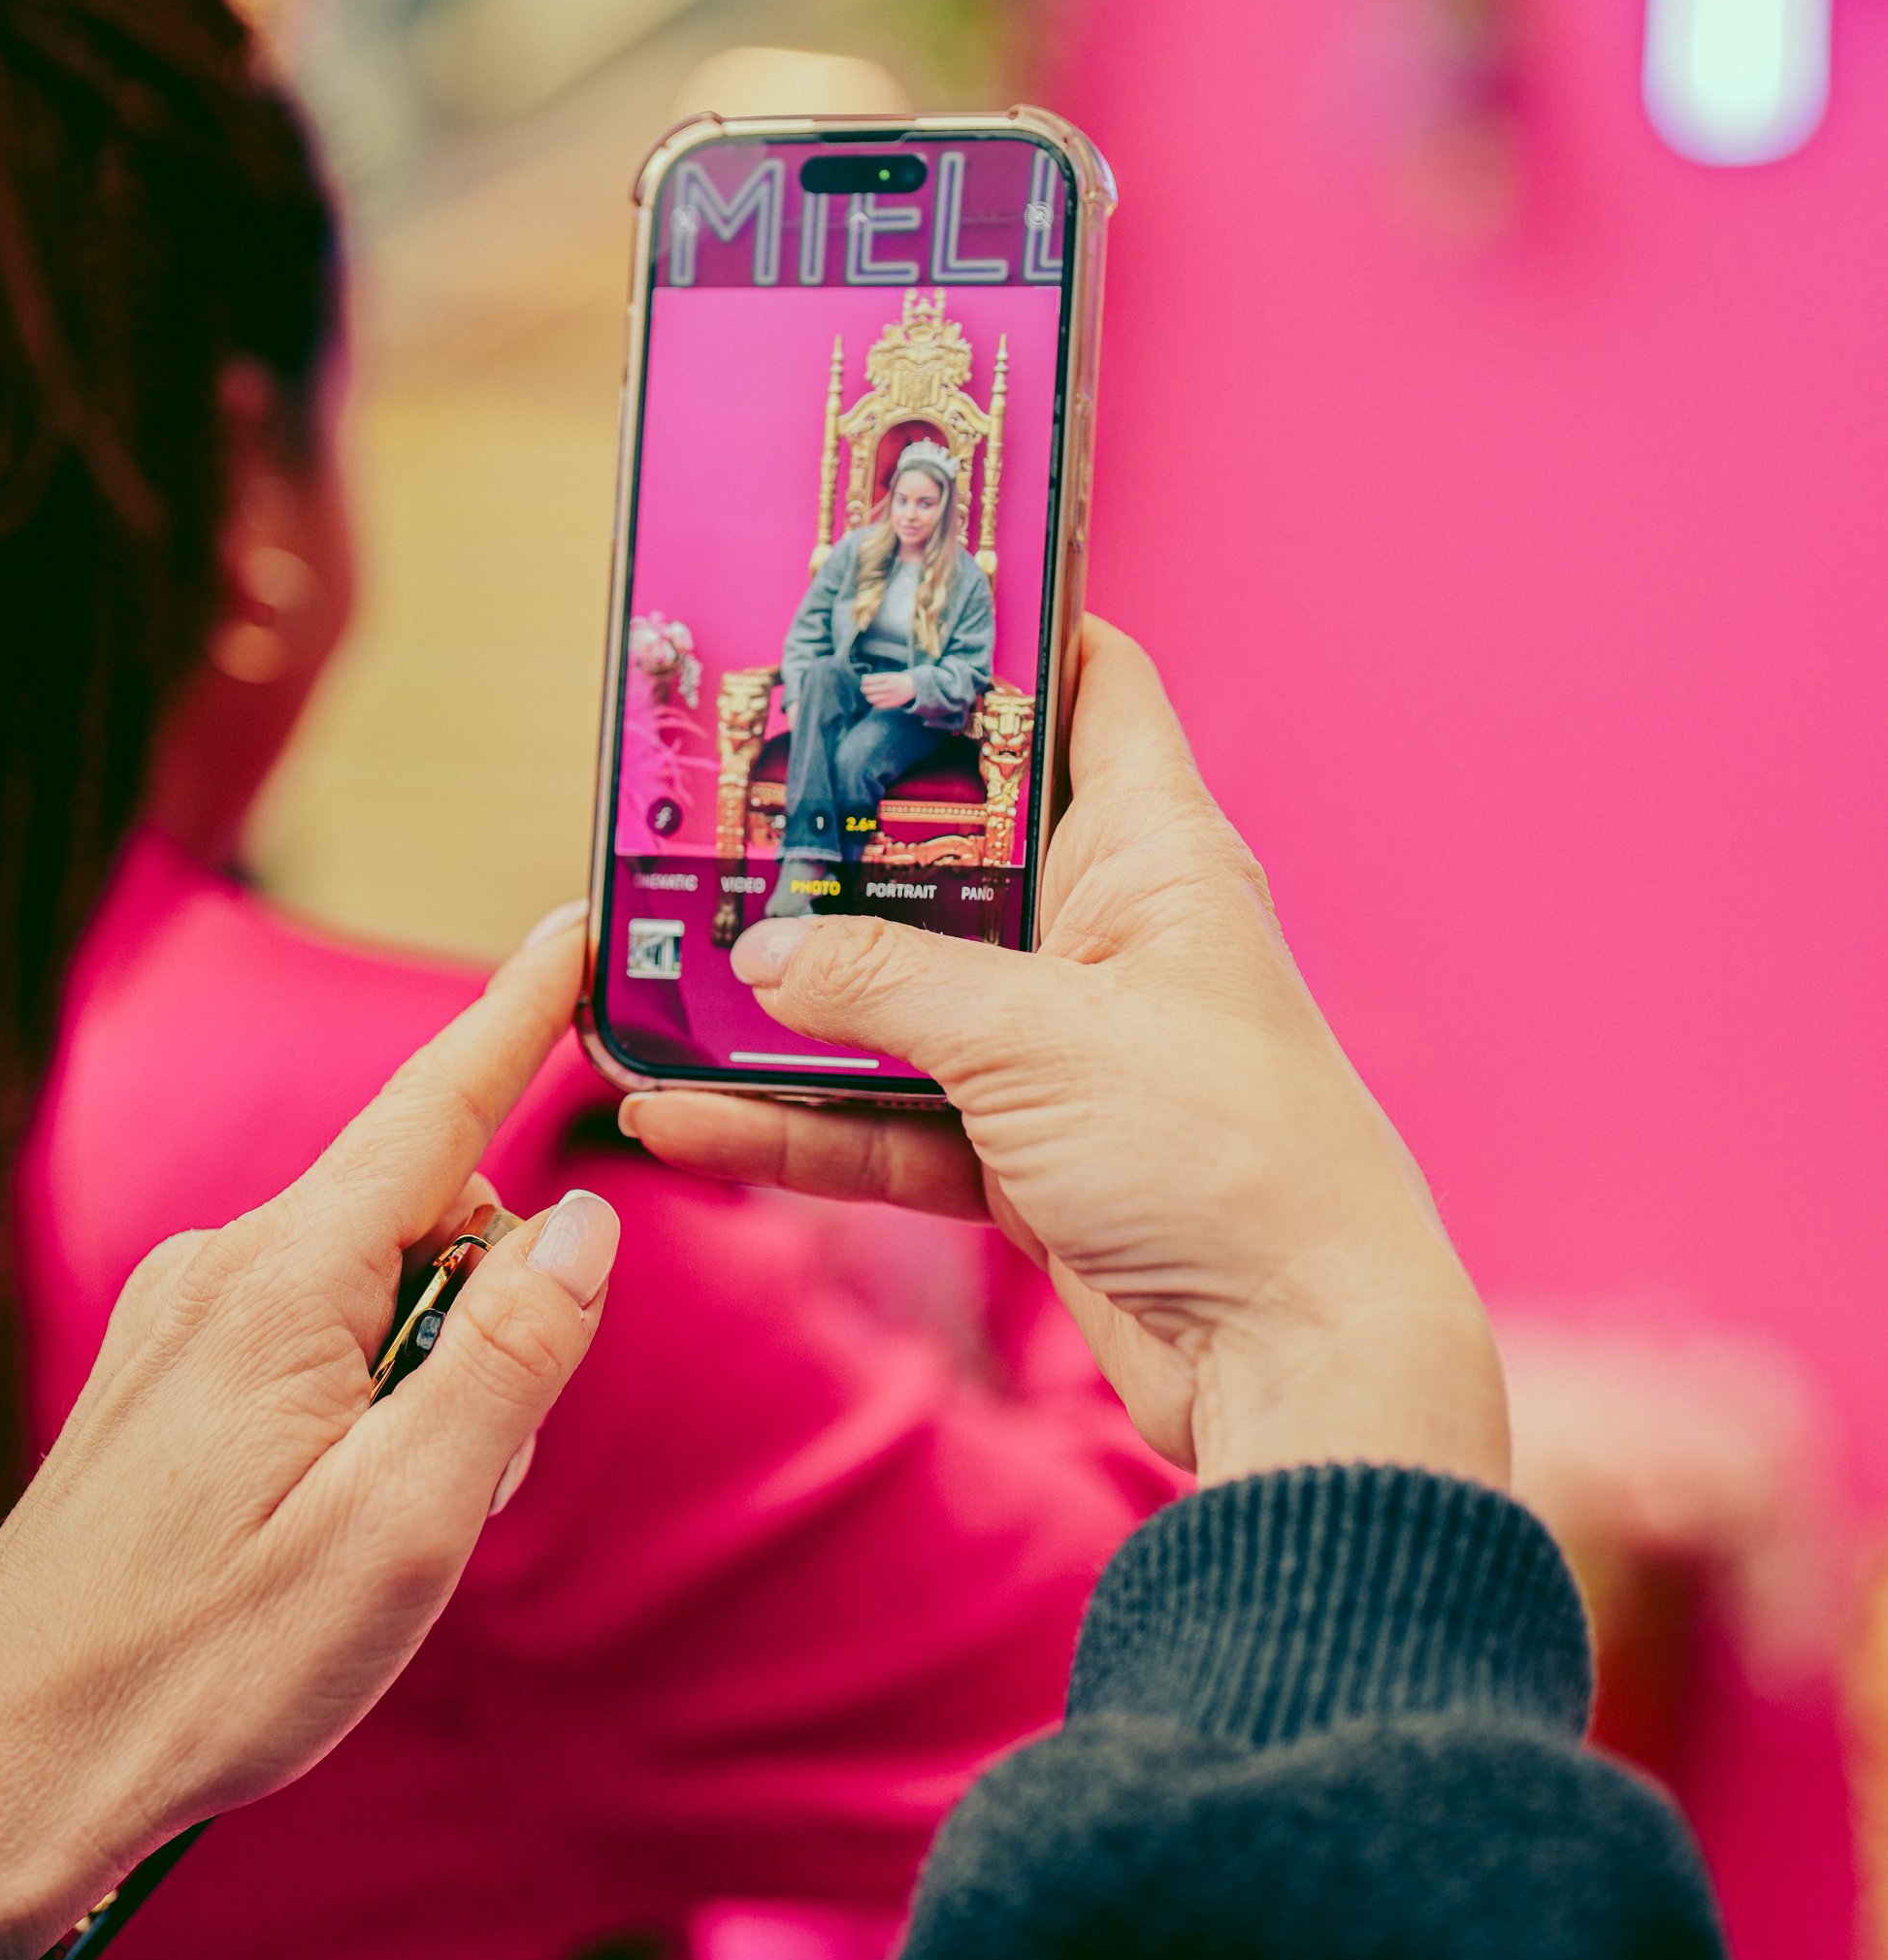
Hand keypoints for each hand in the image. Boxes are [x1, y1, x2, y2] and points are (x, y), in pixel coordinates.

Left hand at [0, 913, 616, 1959]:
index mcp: (281, 1283)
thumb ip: (507, 1361)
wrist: (6, 1776)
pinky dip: (365, 1423)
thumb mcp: (404, 1528)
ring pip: (379, 1300)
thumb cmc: (205, 1669)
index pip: (435, 1109)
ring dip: (427, 1399)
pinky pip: (316, 1350)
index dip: (519, 1016)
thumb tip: (581, 1225)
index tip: (580, 925)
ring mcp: (182, 1324)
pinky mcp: (165, 1382)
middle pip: (428, 1226)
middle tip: (465, 1494)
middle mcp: (220, 1271)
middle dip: (490, 1328)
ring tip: (376, 1547)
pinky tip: (324, 1541)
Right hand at [621, 623, 1503, 1493]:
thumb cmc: (1225, 1159)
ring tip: (659, 975)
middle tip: (707, 795)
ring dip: (788, 999)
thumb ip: (886, 981)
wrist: (1300, 1361)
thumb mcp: (1036, 1041)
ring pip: (902, 996)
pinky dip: (797, 1127)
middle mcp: (1110, 936)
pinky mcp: (1031, 1157)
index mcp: (1154, 855)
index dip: (1002, 630)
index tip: (882, 598)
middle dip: (831, 833)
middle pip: (953, 848)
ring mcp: (1067, 1051)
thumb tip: (761, 948)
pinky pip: (890, 1120)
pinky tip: (690, 1122)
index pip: (1091, 689)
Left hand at [862, 675, 918, 710]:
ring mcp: (889, 696)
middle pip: (868, 690)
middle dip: (864, 689)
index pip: (868, 680)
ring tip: (870, 695)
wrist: (912, 686)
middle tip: (864, 688)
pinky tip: (877, 699)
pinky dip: (874, 703)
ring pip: (871, 699)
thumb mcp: (888, 675)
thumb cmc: (897, 680)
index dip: (863, 682)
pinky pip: (877, 705)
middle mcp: (887, 687)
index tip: (864, 682)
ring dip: (868, 696)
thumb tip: (863, 678)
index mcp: (886, 678)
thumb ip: (876, 677)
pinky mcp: (891, 703)